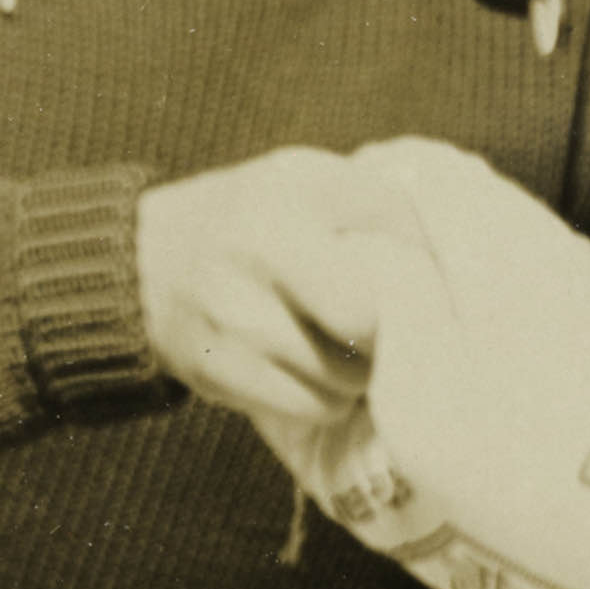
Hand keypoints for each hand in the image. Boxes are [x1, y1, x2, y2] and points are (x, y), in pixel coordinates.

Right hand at [134, 149, 427, 445]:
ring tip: (335, 340)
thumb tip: (442, 266)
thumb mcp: (311, 179)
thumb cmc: (255, 214)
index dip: (392, 302)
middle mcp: (242, 284)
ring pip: (338, 389)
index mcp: (272, 224)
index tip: (393, 288)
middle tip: (370, 322)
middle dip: (377, 342)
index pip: (363, 304)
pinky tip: (309, 366)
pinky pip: (308, 410)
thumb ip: (382, 209)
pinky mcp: (217, 379)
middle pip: (359, 350)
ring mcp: (227, 338)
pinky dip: (321, 397)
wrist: (147, 259)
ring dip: (351, 374)